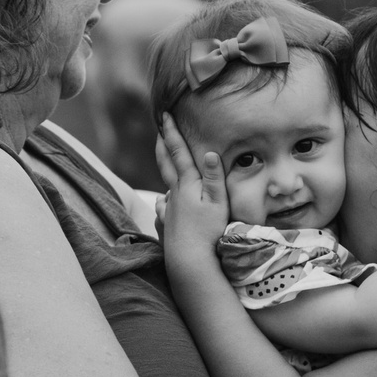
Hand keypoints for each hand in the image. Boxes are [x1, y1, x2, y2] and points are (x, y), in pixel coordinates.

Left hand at [152, 113, 230, 265]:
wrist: (189, 260)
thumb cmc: (208, 231)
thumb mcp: (218, 202)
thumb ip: (213, 177)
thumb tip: (208, 152)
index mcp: (187, 185)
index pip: (178, 153)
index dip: (172, 133)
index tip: (164, 116)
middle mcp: (174, 194)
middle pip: (165, 164)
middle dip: (162, 145)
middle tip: (158, 130)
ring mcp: (169, 209)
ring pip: (164, 186)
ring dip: (164, 171)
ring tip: (165, 162)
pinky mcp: (168, 224)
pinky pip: (164, 208)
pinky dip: (164, 201)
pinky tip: (164, 203)